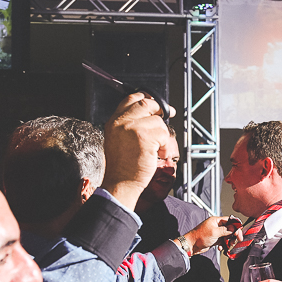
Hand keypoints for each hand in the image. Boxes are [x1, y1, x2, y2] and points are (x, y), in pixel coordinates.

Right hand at [102, 93, 173, 209]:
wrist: (120, 184)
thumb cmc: (122, 167)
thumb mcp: (118, 140)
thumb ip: (129, 124)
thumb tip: (149, 114)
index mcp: (113, 122)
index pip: (131, 99)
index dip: (146, 98)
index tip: (156, 103)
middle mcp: (121, 122)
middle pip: (146, 104)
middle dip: (159, 109)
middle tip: (168, 114)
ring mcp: (132, 128)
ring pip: (158, 121)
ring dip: (162, 134)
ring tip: (156, 148)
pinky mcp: (145, 136)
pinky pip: (163, 133)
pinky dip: (164, 145)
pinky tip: (157, 153)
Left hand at [181, 216, 237, 254]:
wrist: (191, 245)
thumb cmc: (199, 237)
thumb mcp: (214, 232)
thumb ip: (225, 230)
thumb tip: (234, 228)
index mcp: (216, 221)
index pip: (229, 221)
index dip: (235, 226)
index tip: (239, 233)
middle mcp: (216, 226)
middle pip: (230, 229)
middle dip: (233, 235)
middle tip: (236, 240)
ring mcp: (215, 233)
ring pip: (227, 236)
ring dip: (229, 241)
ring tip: (228, 245)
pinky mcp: (214, 239)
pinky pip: (223, 241)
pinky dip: (224, 245)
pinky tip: (221, 248)